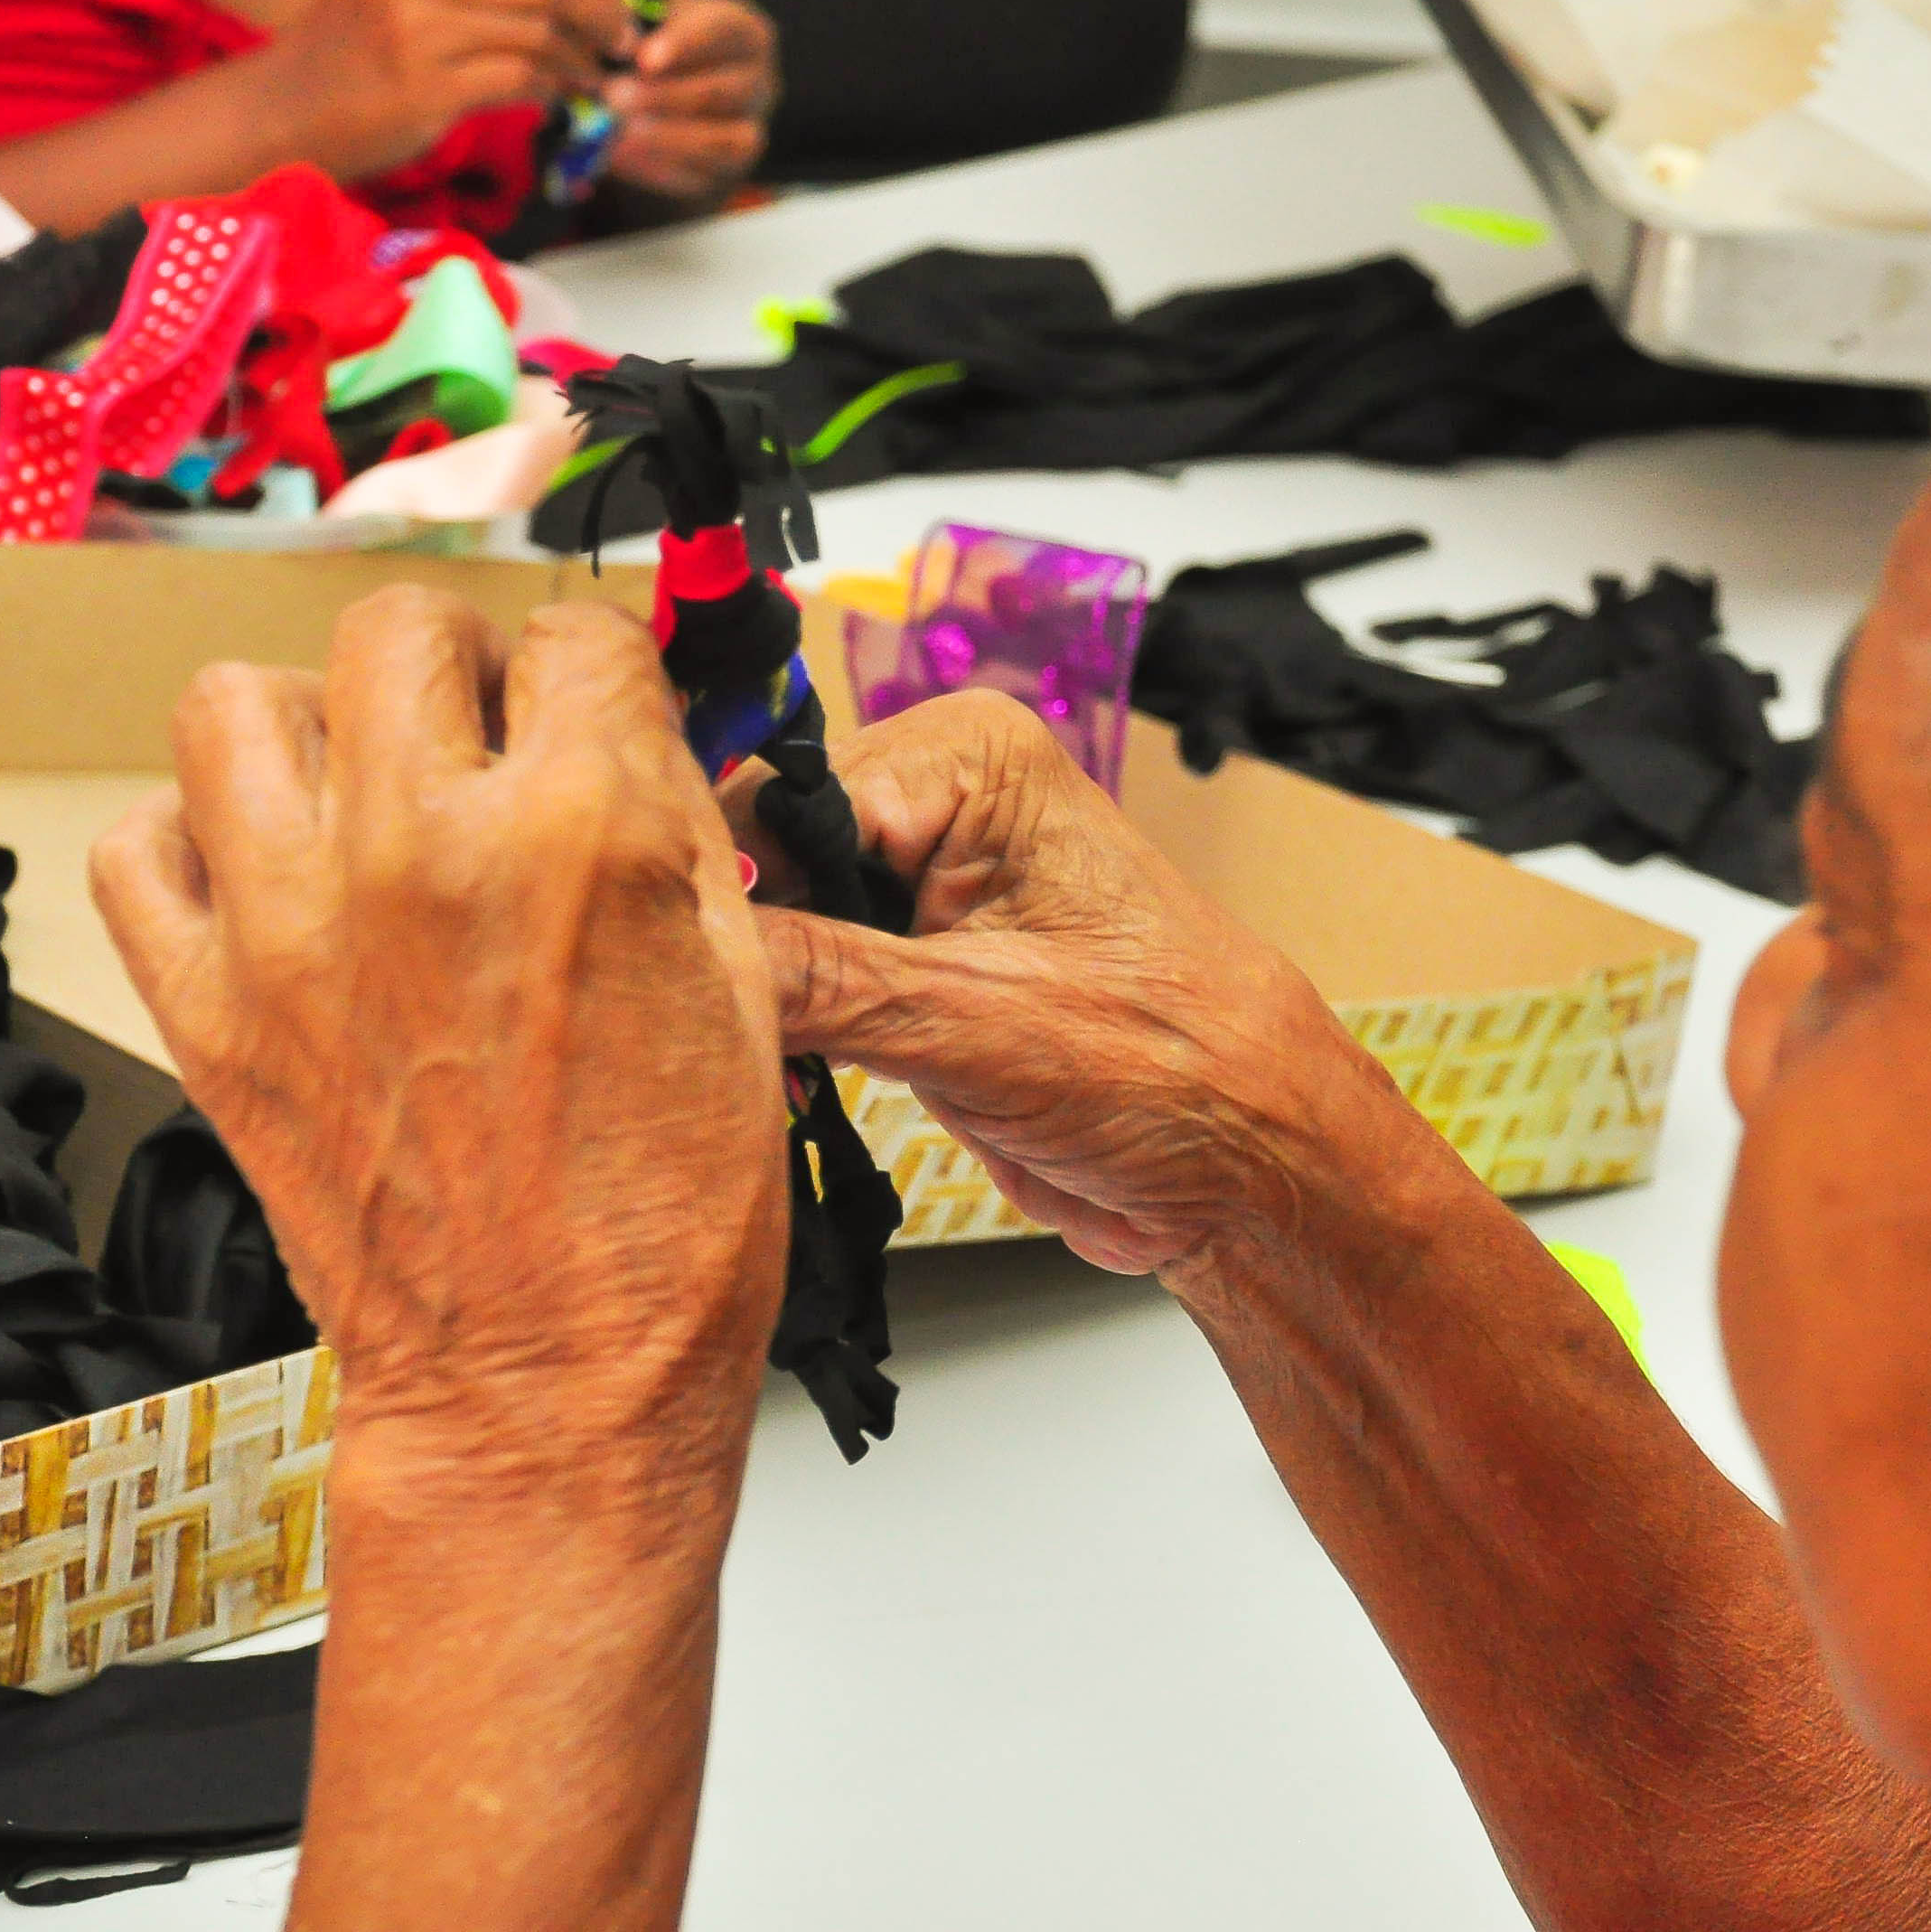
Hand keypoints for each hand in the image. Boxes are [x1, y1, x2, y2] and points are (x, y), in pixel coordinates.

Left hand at [93, 590, 786, 1475]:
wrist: (549, 1391)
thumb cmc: (660, 1232)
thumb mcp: (739, 987)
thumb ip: (669, 831)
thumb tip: (622, 735)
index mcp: (585, 838)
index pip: (574, 638)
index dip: (595, 678)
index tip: (593, 719)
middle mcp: (423, 856)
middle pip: (398, 631)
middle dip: (455, 670)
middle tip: (479, 736)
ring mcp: (294, 929)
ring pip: (235, 700)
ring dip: (306, 727)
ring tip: (355, 792)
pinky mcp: (207, 1012)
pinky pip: (138, 849)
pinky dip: (189, 849)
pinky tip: (266, 887)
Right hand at [269, 0, 641, 181]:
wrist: (286, 107)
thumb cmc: (355, 49)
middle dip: (601, 11)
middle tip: (626, 39)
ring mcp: (424, 30)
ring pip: (540, 32)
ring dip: (581, 57)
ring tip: (597, 74)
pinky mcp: (428, 88)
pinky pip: (520, 81)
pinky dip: (552, 89)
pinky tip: (562, 96)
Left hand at [605, 0, 777, 202]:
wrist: (677, 89)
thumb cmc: (665, 43)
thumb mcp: (657, 16)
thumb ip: (644, 25)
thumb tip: (622, 49)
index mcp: (747, 33)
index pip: (724, 32)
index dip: (684, 45)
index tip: (643, 59)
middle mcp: (762, 83)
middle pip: (722, 92)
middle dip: (664, 97)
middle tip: (614, 97)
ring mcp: (752, 129)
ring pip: (723, 142)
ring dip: (666, 137)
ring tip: (618, 131)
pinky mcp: (732, 171)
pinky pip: (704, 177)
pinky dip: (659, 168)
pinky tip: (620, 155)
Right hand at [735, 694, 1399, 1276]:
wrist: (1245, 1174)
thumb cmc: (1181, 1073)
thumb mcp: (974, 1022)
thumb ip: (817, 977)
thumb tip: (690, 952)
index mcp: (967, 757)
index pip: (771, 798)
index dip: (718, 891)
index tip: (685, 978)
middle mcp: (937, 800)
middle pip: (755, 858)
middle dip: (734, 952)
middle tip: (717, 1042)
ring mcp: (918, 888)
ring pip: (766, 928)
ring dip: (752, 1004)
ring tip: (751, 1070)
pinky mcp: (907, 969)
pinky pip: (796, 986)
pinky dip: (779, 1038)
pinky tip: (779, 1083)